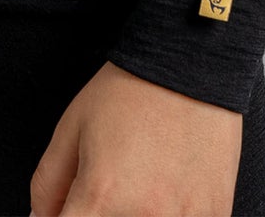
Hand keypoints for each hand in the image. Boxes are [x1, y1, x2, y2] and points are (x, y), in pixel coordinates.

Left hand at [30, 61, 242, 216]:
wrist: (189, 63)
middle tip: (114, 182)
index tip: (76, 205)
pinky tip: (171, 185)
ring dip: (138, 210)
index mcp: (101, 195)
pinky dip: (172, 211)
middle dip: (102, 211)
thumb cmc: (131, 91)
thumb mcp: (72, 128)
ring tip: (144, 179)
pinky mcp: (216, 214)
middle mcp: (144, 216)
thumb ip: (48, 185)